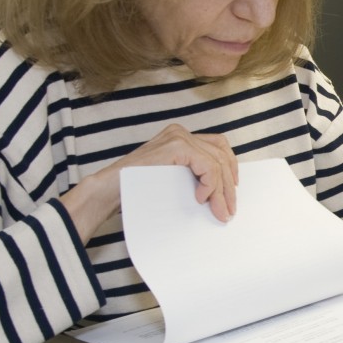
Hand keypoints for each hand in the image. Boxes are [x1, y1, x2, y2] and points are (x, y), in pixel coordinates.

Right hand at [61, 123, 238, 239]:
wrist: (110, 189)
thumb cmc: (138, 188)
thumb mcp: (172, 179)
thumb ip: (192, 176)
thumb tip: (222, 193)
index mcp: (181, 138)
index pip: (218, 146)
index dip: (230, 167)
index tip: (232, 190)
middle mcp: (181, 133)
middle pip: (221, 154)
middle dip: (228, 185)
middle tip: (229, 209)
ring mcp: (178, 137)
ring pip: (217, 162)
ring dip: (221, 190)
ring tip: (219, 210)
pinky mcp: (177, 146)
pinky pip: (207, 165)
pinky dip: (209, 184)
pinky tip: (201, 198)